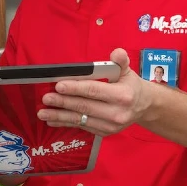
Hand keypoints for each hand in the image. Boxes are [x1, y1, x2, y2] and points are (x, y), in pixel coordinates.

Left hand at [37, 48, 154, 135]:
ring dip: (59, 116)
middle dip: (62, 102)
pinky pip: (82, 127)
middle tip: (45, 98)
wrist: (144, 107)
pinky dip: (65, 124)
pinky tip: (52, 120)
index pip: (94, 91)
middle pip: (84, 106)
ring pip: (80, 120)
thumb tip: (116, 53)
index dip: (75, 88)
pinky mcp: (104, 133)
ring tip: (42, 113)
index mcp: (122, 95)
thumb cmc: (131, 85)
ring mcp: (110, 126)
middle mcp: (116, 113)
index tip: (58, 85)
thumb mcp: (128, 70)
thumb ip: (121, 61)